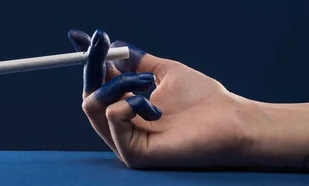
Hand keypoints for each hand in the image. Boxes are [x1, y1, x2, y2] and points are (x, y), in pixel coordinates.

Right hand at [68, 29, 260, 168]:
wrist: (230, 120)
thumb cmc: (203, 99)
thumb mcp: (164, 72)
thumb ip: (137, 61)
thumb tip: (112, 44)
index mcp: (128, 108)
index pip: (97, 83)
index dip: (88, 60)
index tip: (78, 36)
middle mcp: (122, 126)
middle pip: (89, 95)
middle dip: (93, 64)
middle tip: (103, 44)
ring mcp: (125, 141)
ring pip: (92, 106)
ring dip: (115, 83)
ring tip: (145, 80)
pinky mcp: (133, 154)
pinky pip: (112, 119)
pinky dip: (127, 102)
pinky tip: (152, 105)